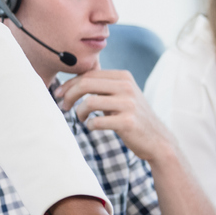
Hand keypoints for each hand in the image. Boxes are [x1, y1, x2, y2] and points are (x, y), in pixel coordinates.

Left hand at [54, 69, 175, 163]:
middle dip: (68, 95)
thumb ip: (101, 85)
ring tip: (82, 118)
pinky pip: (97, 122)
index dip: (69, 84)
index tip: (59, 94)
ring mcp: (129, 104)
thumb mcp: (120, 95)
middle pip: (85, 84)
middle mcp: (127, 87)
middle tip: (63, 106)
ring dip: (79, 112)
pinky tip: (93, 127)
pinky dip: (90, 125)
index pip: (88, 74)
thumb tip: (71, 80)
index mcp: (123, 77)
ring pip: (89, 102)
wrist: (157, 140)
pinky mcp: (128, 122)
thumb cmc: (130, 116)